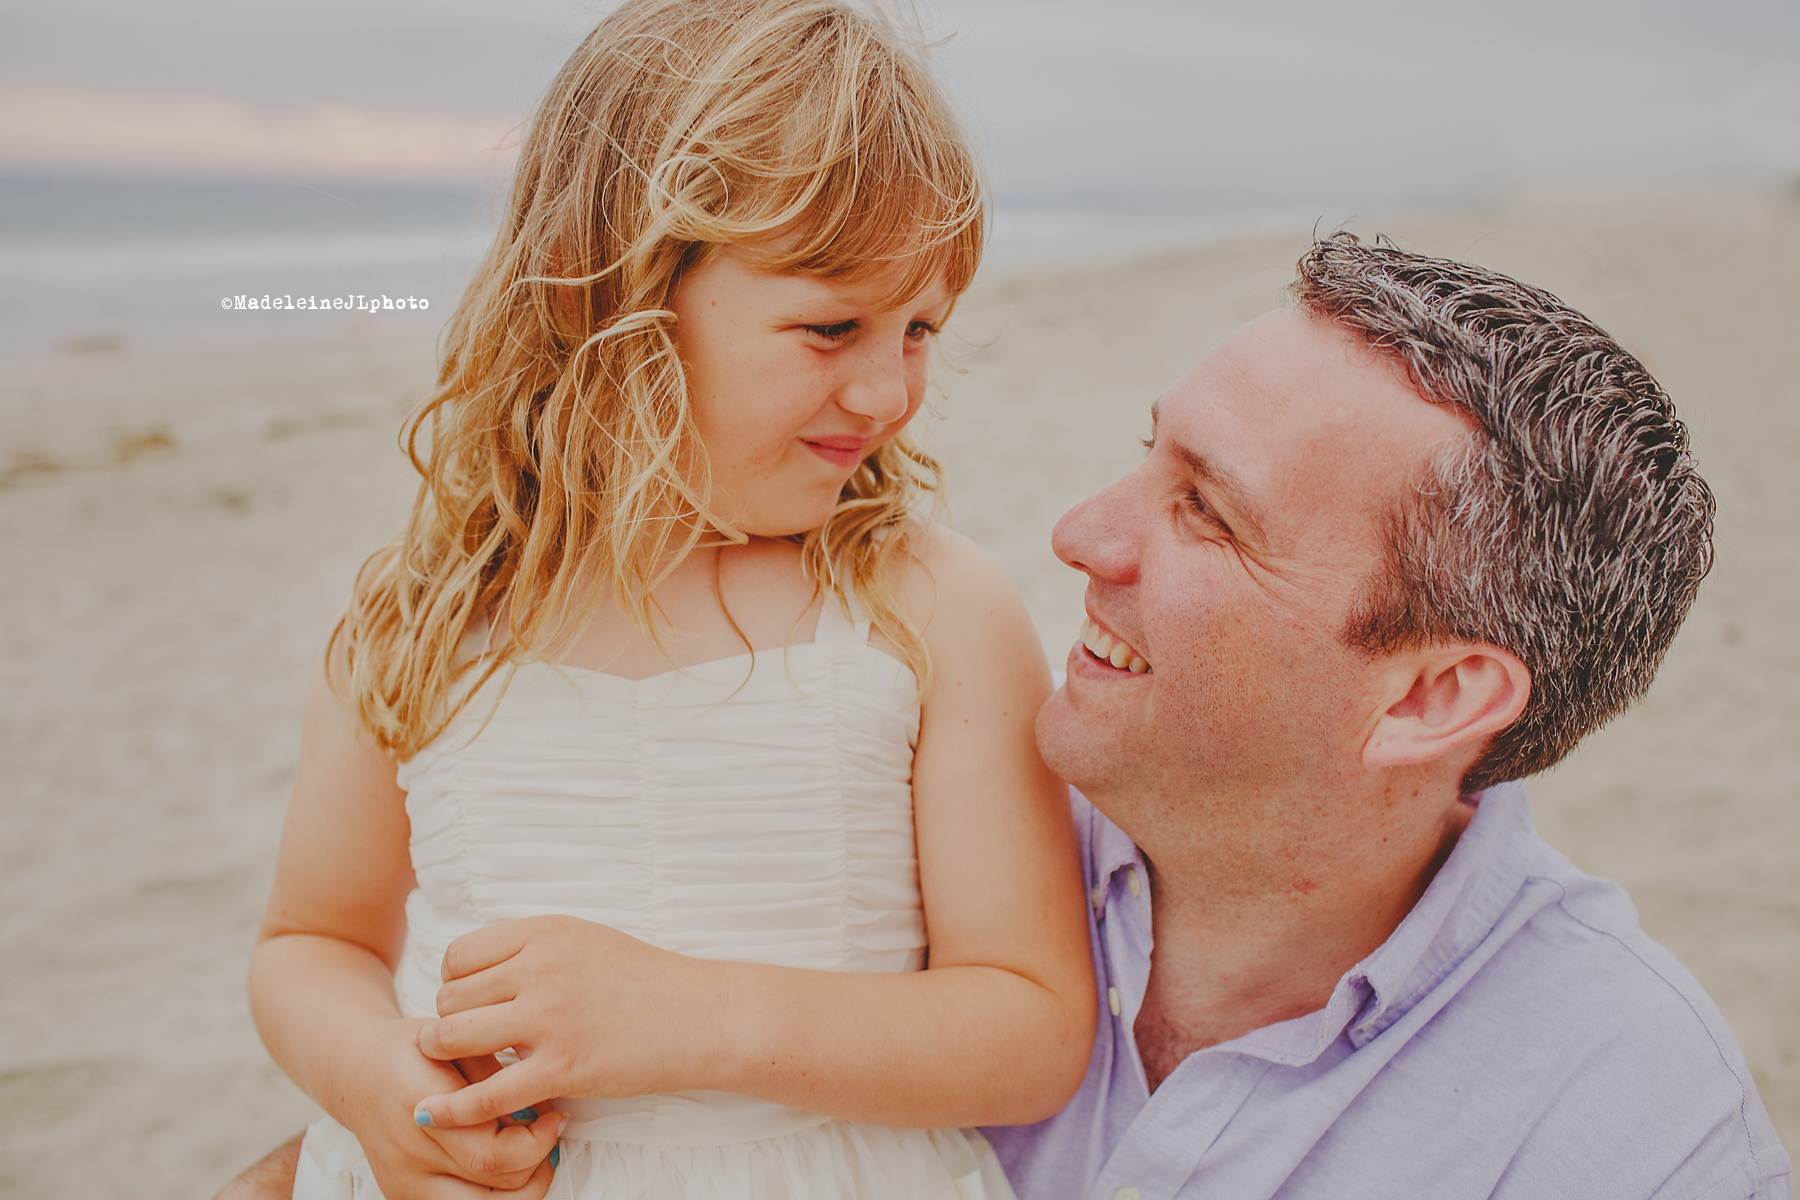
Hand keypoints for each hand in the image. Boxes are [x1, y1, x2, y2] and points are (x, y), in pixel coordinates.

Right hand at [332, 1013, 565, 1197]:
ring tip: (535, 1157)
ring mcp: (401, 1181)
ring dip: (521, 1189)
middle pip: (494, 1185)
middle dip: (538, 1163)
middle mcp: (406, 1152)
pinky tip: (507, 1168)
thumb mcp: (457, 1042)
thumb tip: (541, 1112)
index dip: (536, 1142)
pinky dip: (493, 1196)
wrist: (358, 1070)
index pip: (491, 1151)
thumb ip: (496, 1076)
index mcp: (418, 1104)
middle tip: (550, 1135)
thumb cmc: (413, 1050)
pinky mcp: (401, 1195)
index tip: (554, 1119)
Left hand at [411, 915, 730, 1127]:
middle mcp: (541, 969)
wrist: (701, 1015)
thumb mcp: (585, 940)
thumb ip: (533, 949)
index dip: (454, 982)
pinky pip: (487, 1093)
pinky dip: (453, 1107)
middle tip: (465, 1039)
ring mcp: (550, 1019)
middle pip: (451, 996)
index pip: (460, 956)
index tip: (471, 1002)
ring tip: (452, 1065)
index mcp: (545, 933)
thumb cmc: (645, 979)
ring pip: (454, 1036)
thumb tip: (479, 969)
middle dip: (448, 1020)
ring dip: (443, 1054)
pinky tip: (435, 1112)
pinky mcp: (563, 1067)